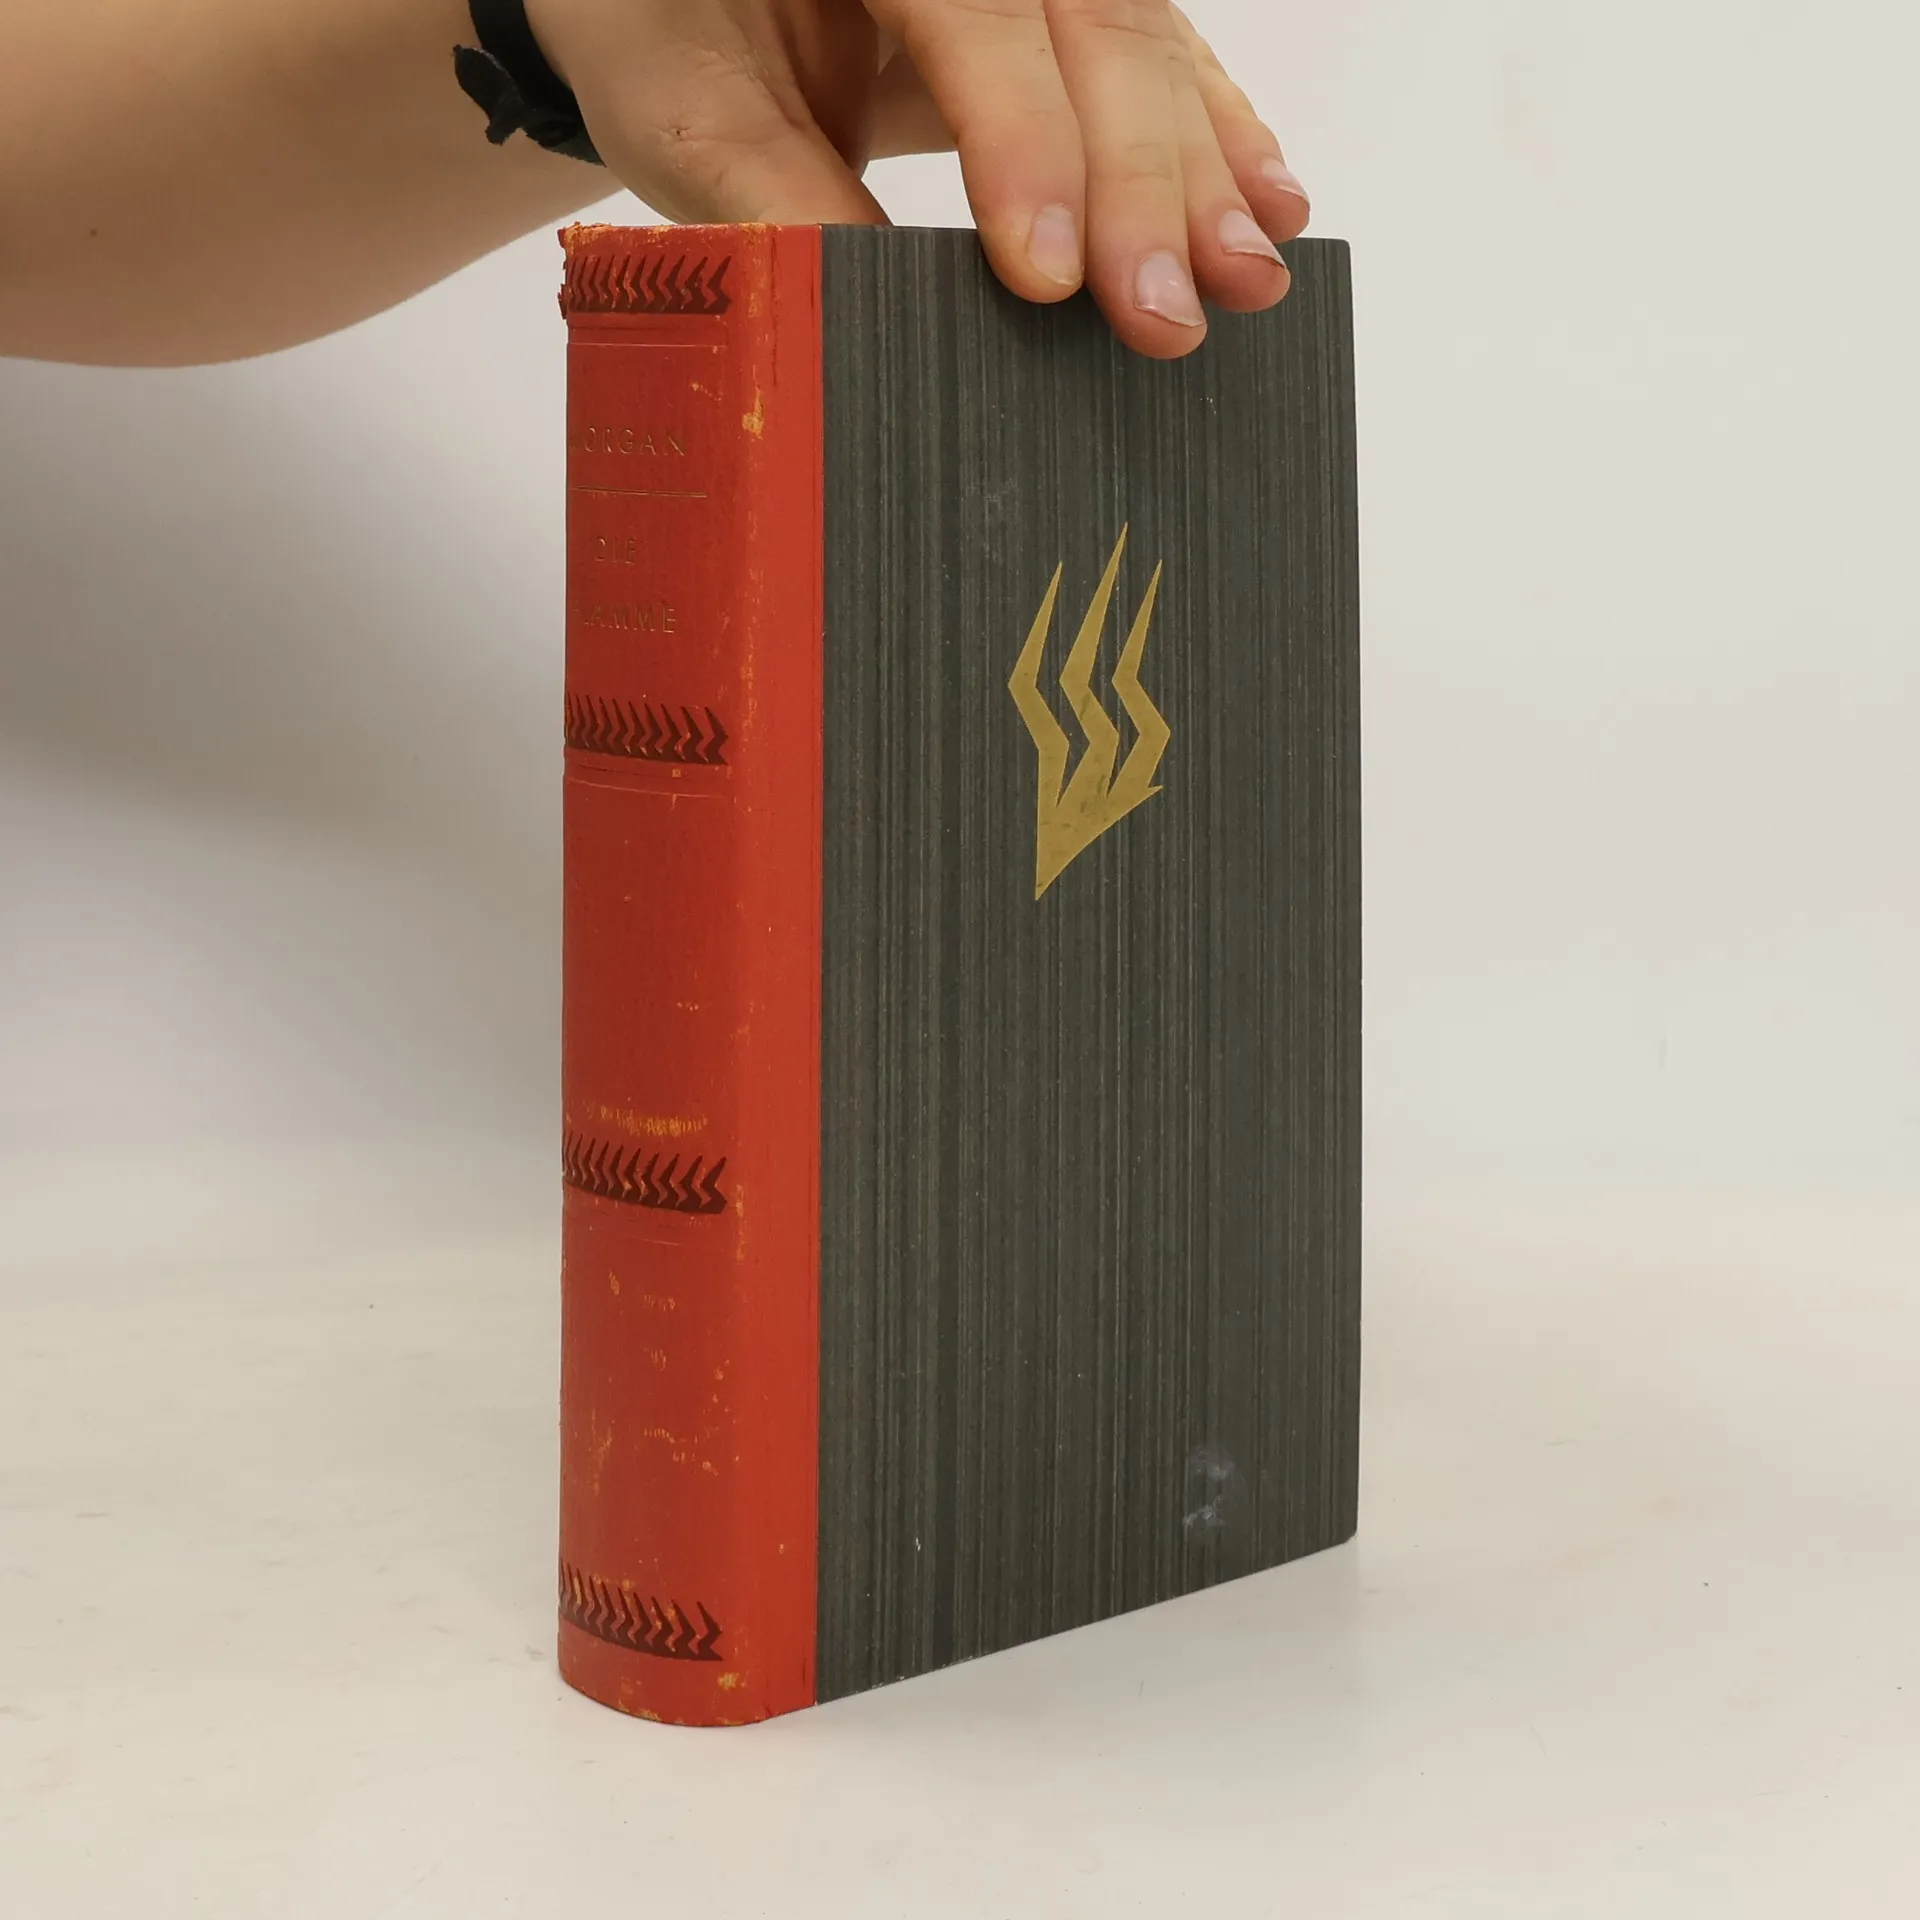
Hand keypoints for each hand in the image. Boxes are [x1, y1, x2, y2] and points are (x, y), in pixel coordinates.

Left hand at [525, 0, 1309, 358]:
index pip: (975, 8)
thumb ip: (783, 198)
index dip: (1023, 140)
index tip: (1047, 276)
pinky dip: (1216, 132)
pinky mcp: (1064, 1)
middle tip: (1162, 313)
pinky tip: (1266, 200)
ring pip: (1141, 34)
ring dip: (1202, 165)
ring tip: (1244, 275)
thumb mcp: (687, 115)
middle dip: (1139, 176)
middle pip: (1088, 18)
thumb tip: (884, 314)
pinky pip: (1159, 50)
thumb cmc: (663, 35)